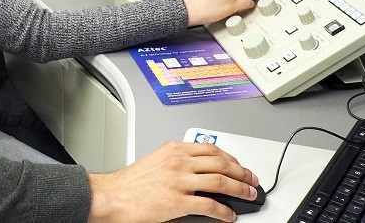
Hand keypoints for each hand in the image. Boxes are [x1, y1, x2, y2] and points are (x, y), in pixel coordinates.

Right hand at [87, 141, 259, 222]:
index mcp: (174, 149)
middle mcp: (179, 161)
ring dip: (239, 189)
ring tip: (248, 195)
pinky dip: (224, 211)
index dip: (231, 158)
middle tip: (251, 180)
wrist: (112, 196)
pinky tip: (230, 215)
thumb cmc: (129, 183)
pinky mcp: (178, 201)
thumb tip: (197, 169)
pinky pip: (209, 205)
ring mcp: (179, 181)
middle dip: (241, 172)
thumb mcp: (156, 160)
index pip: (211, 149)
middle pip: (221, 162)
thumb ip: (177, 161)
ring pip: (220, 180)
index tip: (239, 165)